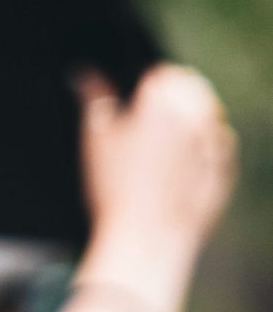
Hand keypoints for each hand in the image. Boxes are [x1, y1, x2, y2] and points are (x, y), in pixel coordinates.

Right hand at [78, 65, 236, 305]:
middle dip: (167, 103)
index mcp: (164, 95)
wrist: (146, 239)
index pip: (158, 71)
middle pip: (184, 93)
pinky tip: (175, 173)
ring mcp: (214, 144)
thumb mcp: (95, 136)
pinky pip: (215, 151)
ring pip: (201, 121)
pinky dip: (201, 153)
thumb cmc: (116, 186)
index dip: (142, 84)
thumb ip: (94, 96)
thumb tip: (86, 74)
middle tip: (140, 130)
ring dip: (186, 125)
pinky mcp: (224, 172)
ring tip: (156, 154)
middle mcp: (196, 113)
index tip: (130, 100)